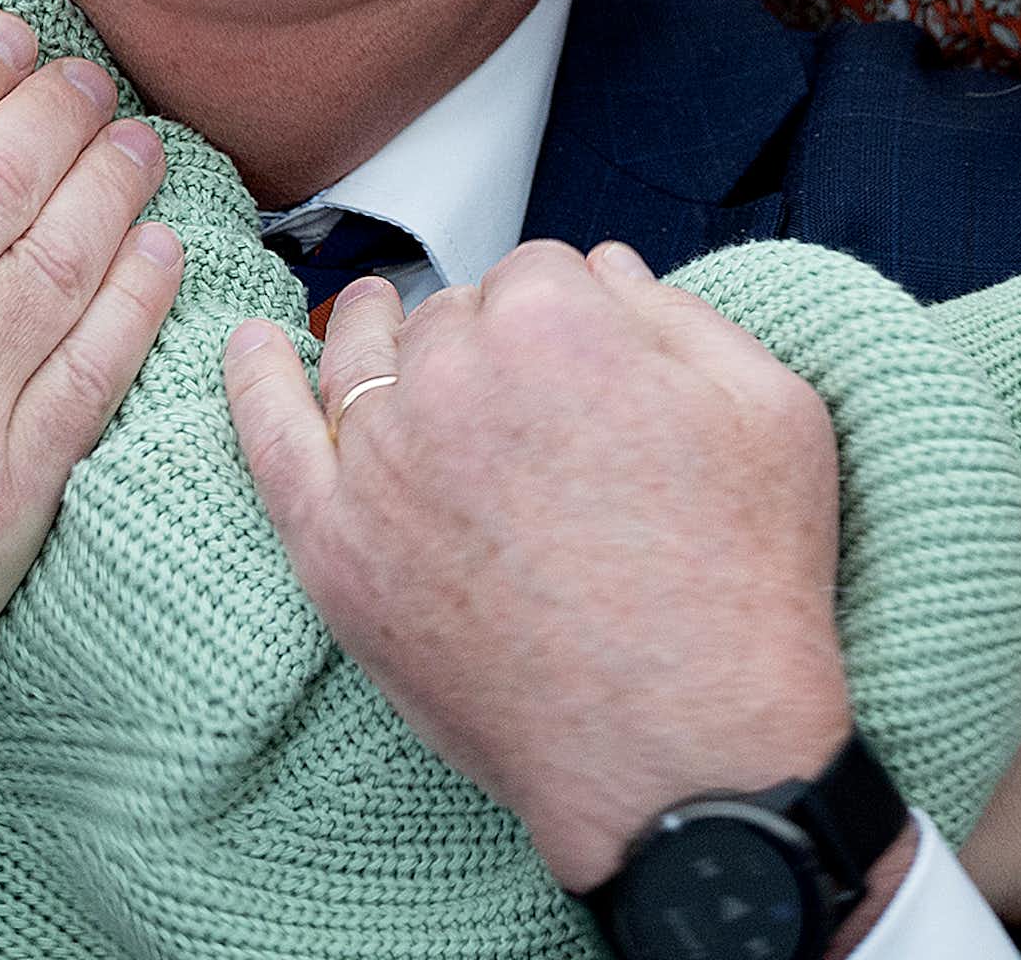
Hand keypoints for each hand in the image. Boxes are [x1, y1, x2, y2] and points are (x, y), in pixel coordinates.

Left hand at [224, 240, 864, 900]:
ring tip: (376, 313)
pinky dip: (253, 383)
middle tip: (526, 405)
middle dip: (485, 340)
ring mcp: (383, 463)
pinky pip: (271, 438)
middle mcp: (452, 375)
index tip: (586, 364)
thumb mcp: (771, 408)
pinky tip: (250, 345)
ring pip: (369, 360)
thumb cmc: (741, 585)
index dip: (567, 315)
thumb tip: (602, 265)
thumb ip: (677, 312)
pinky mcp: (337, 548)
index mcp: (553, 321)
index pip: (537, 271)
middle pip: (452, 316)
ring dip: (377, 331)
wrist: (687, 754)